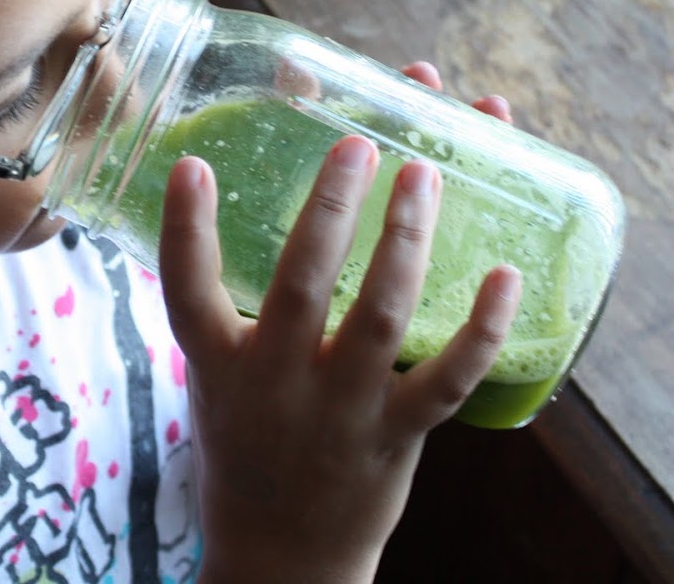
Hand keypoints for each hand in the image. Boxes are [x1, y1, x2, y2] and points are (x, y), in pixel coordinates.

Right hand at [159, 64, 520, 582]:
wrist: (279, 554)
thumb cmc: (245, 447)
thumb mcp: (215, 380)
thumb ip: (229, 312)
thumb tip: (250, 208)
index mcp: (216, 364)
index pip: (186, 289)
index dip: (186, 228)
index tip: (192, 167)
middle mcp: (274, 384)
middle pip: (300, 286)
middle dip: (329, 210)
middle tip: (356, 146)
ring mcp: (339, 411)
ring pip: (380, 317)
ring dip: (405, 241)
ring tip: (424, 175)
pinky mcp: (395, 436)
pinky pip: (447, 380)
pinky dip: (481, 329)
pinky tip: (504, 275)